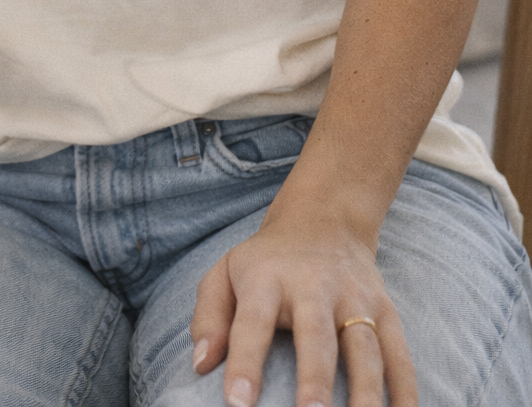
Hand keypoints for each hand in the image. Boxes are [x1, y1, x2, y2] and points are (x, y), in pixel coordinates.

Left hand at [189, 207, 417, 406]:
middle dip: (315, 378)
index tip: (237, 404)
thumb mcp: (225, 273)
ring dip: (366, 393)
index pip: (252, 321)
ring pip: (365, 348)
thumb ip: (209, 317)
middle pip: (316, 334)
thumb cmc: (266, 262)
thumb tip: (201, 364)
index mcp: (268, 279)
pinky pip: (400, 355)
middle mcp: (314, 287)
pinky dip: (406, 391)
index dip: (244, 363)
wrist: (324, 219)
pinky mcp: (387, 310)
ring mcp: (355, 299)